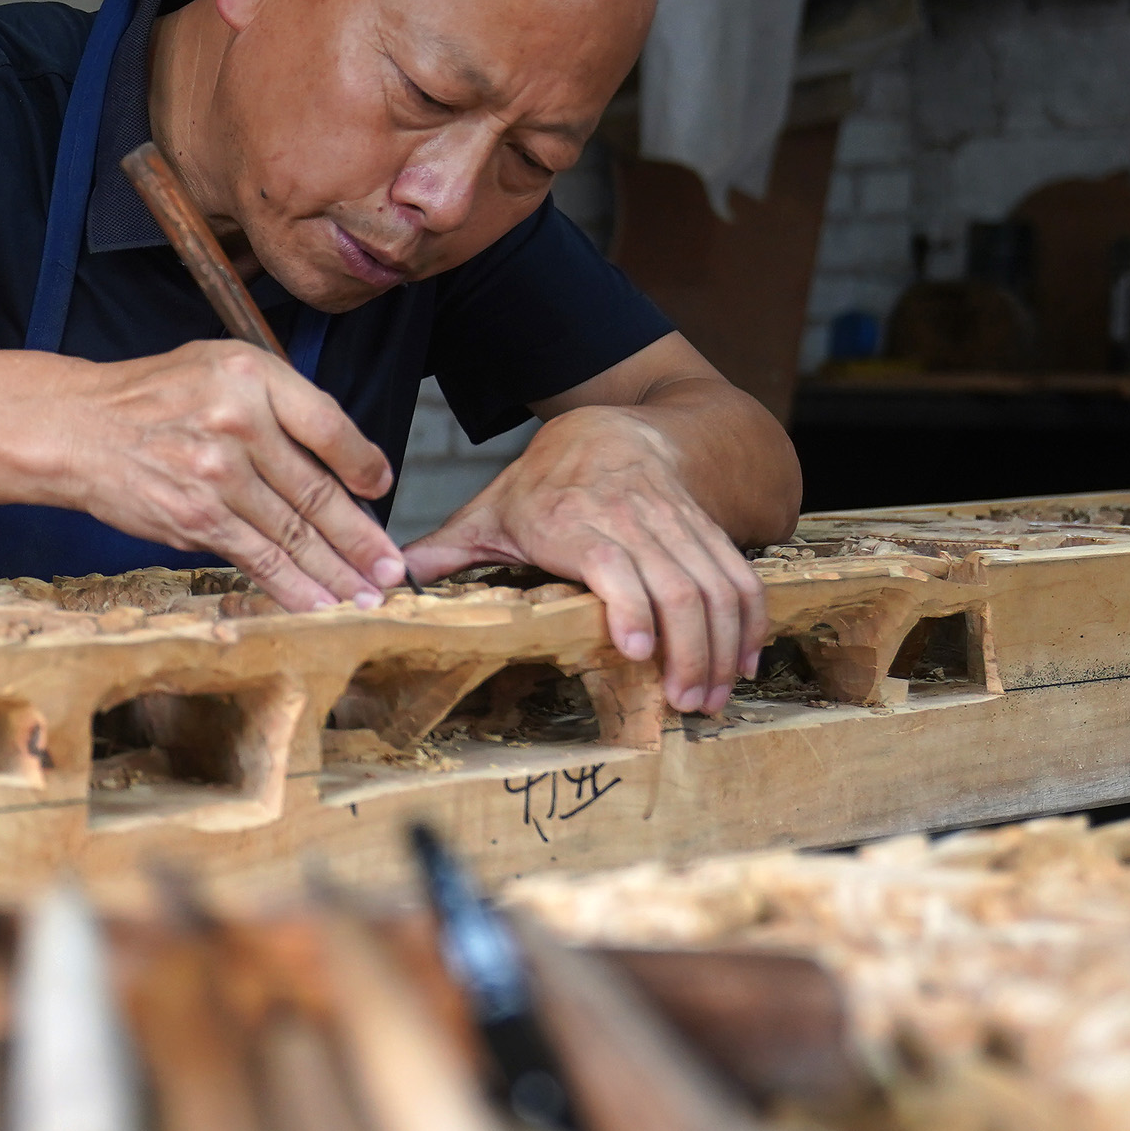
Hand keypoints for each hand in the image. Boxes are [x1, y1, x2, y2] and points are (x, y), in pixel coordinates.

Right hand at [52, 340, 404, 611]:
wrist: (76, 428)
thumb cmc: (152, 398)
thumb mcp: (218, 366)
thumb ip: (278, 401)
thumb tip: (340, 460)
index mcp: (251, 374)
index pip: (328, 425)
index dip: (364, 464)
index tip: (383, 489)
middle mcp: (237, 420)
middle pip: (317, 490)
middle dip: (362, 538)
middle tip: (393, 568)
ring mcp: (216, 474)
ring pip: (293, 532)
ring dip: (337, 572)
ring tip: (368, 595)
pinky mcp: (195, 518)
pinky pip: (257, 557)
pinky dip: (293, 587)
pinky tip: (319, 604)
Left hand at [399, 405, 767, 713]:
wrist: (613, 426)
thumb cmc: (543, 483)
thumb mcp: (489, 511)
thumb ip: (444, 551)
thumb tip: (379, 586)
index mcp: (573, 520)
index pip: (611, 562)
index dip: (630, 605)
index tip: (637, 651)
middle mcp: (633, 520)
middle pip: (677, 585)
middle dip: (690, 649)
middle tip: (687, 704)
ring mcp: (678, 525)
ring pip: (716, 585)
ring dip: (722, 646)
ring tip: (713, 697)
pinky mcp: (708, 530)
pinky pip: (741, 575)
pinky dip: (750, 620)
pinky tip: (745, 660)